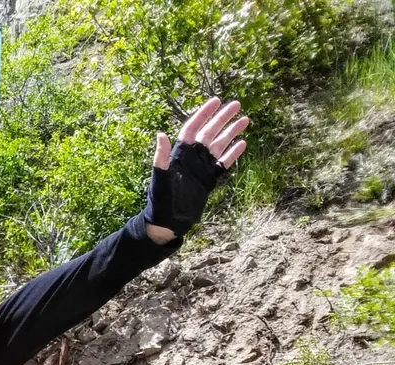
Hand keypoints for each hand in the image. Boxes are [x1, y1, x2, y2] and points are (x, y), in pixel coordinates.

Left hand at [144, 97, 248, 242]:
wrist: (168, 221)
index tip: (216, 101)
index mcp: (180, 154)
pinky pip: (224, 163)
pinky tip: (243, 143)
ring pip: (220, 145)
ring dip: (231, 132)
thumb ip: (161, 157)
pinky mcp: (209, 179)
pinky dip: (233, 153)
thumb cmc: (161, 200)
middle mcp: (192, 157)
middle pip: (210, 132)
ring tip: (245, 120)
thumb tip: (160, 134)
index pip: (193, 128)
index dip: (204, 114)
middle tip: (237, 104)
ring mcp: (202, 167)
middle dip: (222, 118)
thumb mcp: (160, 177)